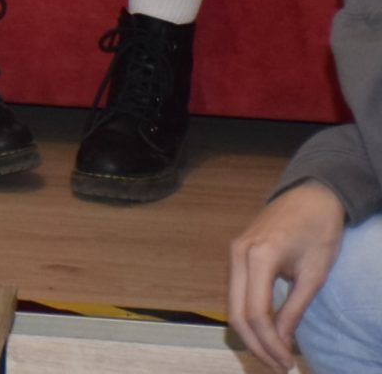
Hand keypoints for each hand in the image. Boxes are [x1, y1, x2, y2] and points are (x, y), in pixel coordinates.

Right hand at [229, 183, 345, 369]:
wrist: (310, 195)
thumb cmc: (319, 230)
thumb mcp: (314, 274)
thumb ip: (294, 308)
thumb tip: (282, 341)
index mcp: (259, 257)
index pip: (255, 313)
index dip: (270, 343)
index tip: (287, 363)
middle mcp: (238, 254)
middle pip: (235, 312)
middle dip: (256, 345)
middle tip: (278, 366)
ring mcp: (234, 252)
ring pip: (232, 304)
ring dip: (251, 333)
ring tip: (274, 353)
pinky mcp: (237, 253)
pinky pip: (236, 292)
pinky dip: (248, 316)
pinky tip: (266, 330)